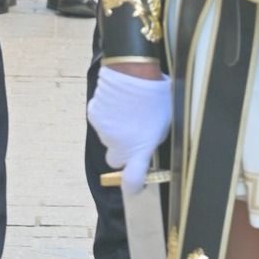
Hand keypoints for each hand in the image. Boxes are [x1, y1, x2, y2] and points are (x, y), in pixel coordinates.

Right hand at [88, 66, 172, 194]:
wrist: (134, 72)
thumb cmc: (156, 97)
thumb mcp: (165, 124)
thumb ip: (153, 141)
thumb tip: (147, 145)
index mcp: (140, 150)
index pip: (132, 182)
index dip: (132, 186)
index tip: (134, 185)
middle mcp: (119, 146)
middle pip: (115, 159)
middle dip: (121, 151)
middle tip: (131, 134)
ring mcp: (104, 132)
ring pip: (108, 137)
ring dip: (115, 129)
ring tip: (127, 110)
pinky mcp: (94, 117)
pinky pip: (100, 121)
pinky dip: (106, 115)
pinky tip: (116, 101)